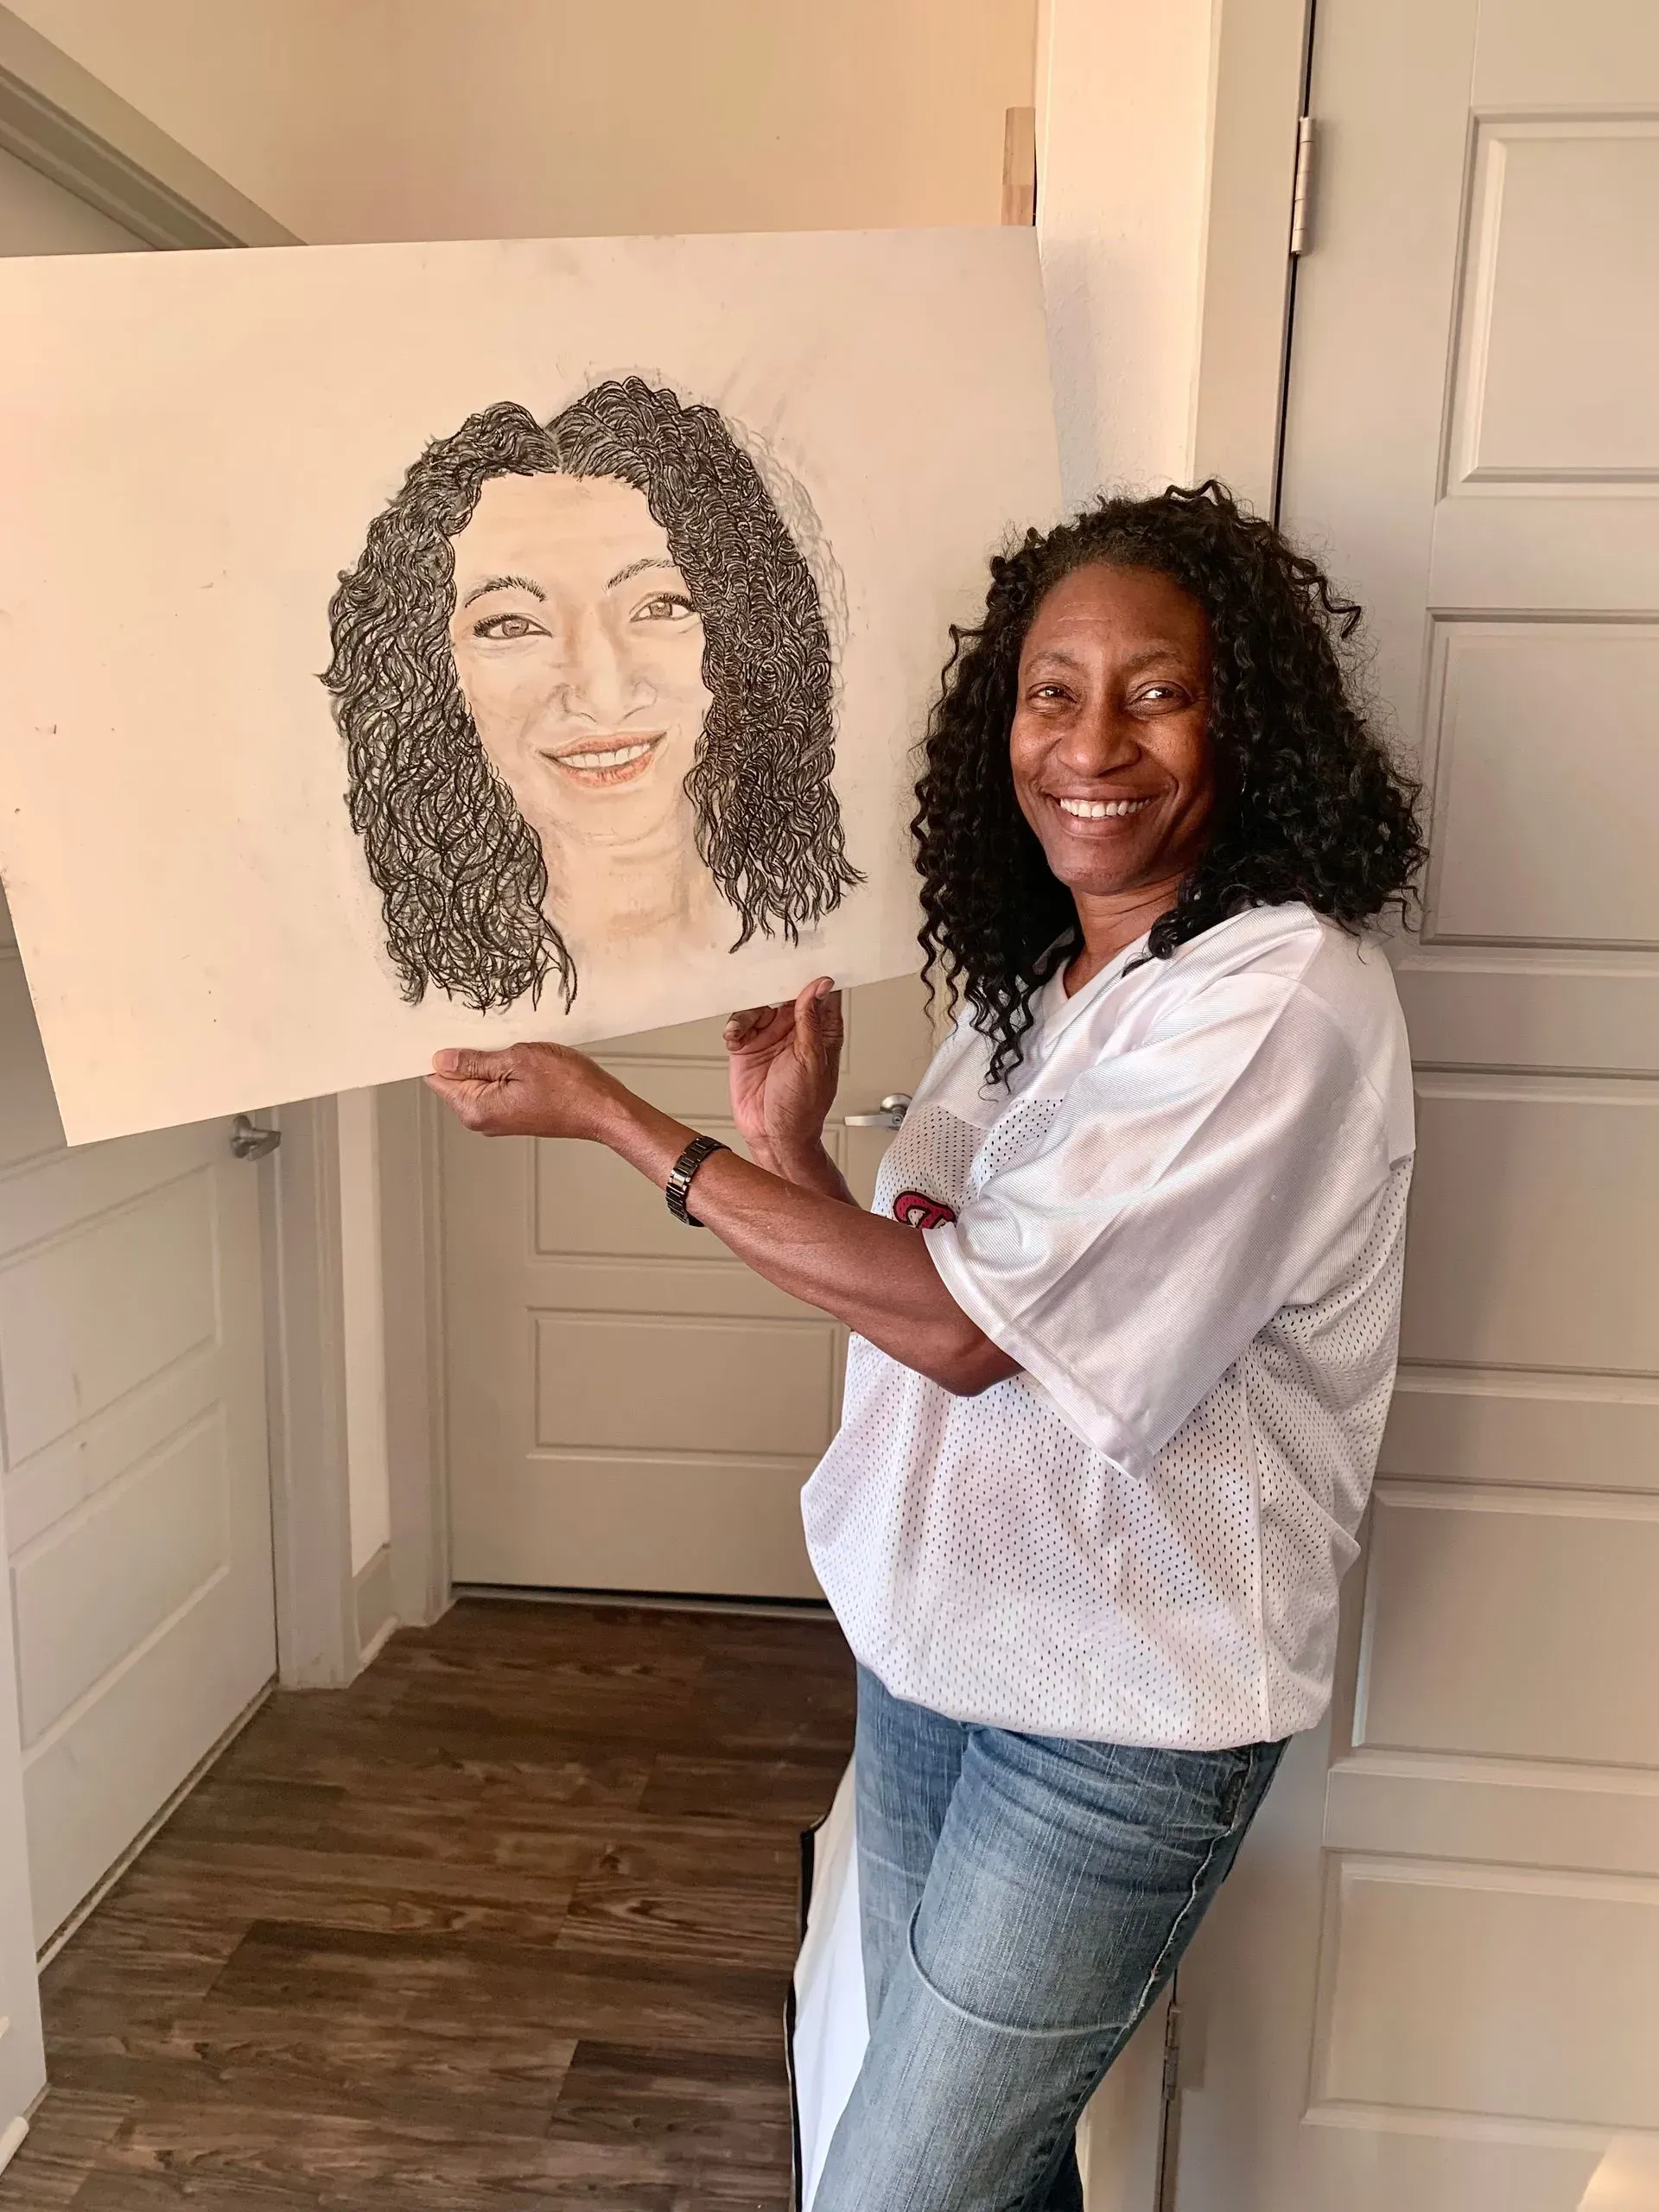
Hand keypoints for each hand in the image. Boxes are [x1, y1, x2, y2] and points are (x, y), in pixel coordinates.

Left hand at [426, 1041, 626, 1140]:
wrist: (603, 1108)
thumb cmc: (571, 1087)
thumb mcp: (518, 1060)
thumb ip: (475, 1061)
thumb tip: (441, 1060)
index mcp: (476, 1108)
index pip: (437, 1078)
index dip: (443, 1053)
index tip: (453, 1034)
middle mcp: (482, 1119)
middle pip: (456, 1079)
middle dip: (469, 1055)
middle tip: (495, 1037)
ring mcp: (499, 1117)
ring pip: (478, 1080)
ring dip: (491, 1060)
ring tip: (516, 1049)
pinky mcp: (514, 1112)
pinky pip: (497, 1085)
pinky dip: (505, 1069)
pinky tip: (525, 1059)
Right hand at [724, 976, 842, 1174]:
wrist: (772, 1135)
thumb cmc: (802, 1107)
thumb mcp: (810, 1061)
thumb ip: (812, 1021)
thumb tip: (821, 985)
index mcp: (820, 1030)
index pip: (820, 992)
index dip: (814, 972)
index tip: (806, 952)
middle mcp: (795, 1028)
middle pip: (783, 991)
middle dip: (771, 984)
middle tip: (761, 984)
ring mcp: (770, 1036)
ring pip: (757, 1005)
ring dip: (747, 1013)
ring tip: (742, 1030)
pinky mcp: (747, 1046)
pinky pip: (738, 1024)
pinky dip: (734, 1027)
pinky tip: (735, 1038)